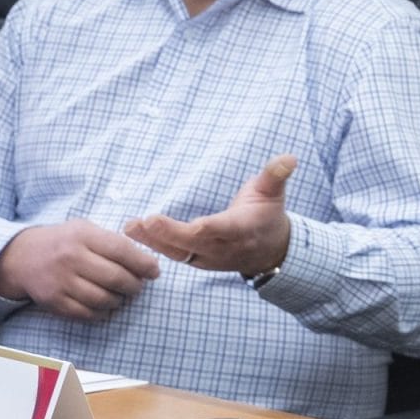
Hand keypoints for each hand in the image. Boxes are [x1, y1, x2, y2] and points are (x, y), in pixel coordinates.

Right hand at [0, 219, 162, 320]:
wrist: (21, 257)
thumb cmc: (63, 242)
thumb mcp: (85, 229)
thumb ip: (113, 240)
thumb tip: (147, 259)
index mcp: (82, 235)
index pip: (122, 250)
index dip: (144, 264)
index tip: (154, 271)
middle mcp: (71, 257)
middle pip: (116, 278)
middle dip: (135, 286)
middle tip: (138, 286)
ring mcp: (61, 281)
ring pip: (104, 299)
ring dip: (119, 300)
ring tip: (121, 295)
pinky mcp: (54, 301)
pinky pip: (87, 314)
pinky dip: (102, 313)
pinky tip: (105, 305)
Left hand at [125, 156, 296, 279]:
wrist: (270, 252)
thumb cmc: (267, 216)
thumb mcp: (274, 194)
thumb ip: (275, 175)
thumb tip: (289, 158)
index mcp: (242, 229)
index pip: (223, 229)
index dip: (207, 228)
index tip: (192, 224)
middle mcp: (224, 247)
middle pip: (193, 243)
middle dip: (168, 234)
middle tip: (144, 221)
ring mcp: (209, 258)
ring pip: (179, 252)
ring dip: (153, 241)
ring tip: (130, 226)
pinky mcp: (197, 260)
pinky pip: (173, 254)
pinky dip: (153, 246)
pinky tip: (134, 233)